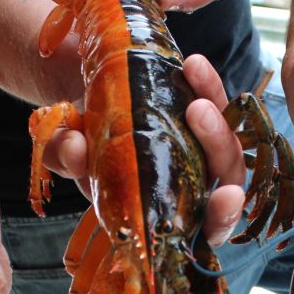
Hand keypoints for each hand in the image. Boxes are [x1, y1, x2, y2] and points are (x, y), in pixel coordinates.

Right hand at [36, 54, 248, 246]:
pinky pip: (216, 103)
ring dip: (216, 109)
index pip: (207, 228)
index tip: (227, 195)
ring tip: (191, 74)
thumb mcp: (66, 154)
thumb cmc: (79, 147)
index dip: (222, 218)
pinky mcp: (202, 119)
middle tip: (197, 112)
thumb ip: (65, 157)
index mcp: (165, 213)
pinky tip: (192, 64)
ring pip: (228, 139)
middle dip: (221, 146)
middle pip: (227, 175)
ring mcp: (200, 152)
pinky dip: (207, 85)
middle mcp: (191, 185)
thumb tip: (75, 148)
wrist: (82, 105)